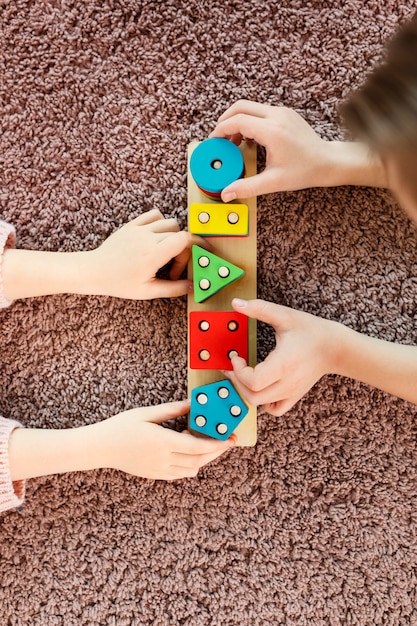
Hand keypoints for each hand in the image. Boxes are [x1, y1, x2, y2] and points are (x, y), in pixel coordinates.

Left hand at [90, 209, 208, 298]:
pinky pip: (154, 215)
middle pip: (179, 233)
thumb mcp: (148, 292)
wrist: (94, 271)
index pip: (184, 239)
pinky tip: (156, 238)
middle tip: (172, 269)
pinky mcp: (131, 225)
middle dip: (182, 250)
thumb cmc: (119, 283)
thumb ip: (173, 289)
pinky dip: (160, 223)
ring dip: (173, 235)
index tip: (204, 251)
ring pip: (169, 222)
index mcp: (153, 255)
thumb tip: (192, 287)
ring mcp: (139, 229)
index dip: (198, 244)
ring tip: (164, 253)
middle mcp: (147, 238)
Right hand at [96, 400, 235, 479]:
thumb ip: (172, 410)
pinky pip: (180, 474)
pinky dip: (191, 464)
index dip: (216, 445)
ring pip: (192, 470)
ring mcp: (159, 470)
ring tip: (206, 442)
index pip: (197, 447)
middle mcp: (163, 460)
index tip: (229, 439)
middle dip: (216, 452)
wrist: (100, 448)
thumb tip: (193, 403)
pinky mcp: (155, 475)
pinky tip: (190, 451)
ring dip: (204, 458)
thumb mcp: (146, 413)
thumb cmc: (121, 427)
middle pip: (199, 460)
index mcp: (162, 442)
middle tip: (227, 441)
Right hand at [210, 100, 385, 200]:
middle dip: (225, 120)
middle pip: (240, 106)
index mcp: (272, 131)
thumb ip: (247, 187)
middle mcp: (277, 116)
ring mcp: (282, 112)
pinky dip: (249, 121)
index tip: (214, 142)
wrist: (327, 162)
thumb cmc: (304, 171)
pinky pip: (260, 111)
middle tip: (219, 138)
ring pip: (250, 106)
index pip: (238, 121)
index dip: (221, 130)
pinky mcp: (285, 114)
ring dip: (237, 120)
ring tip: (233, 141)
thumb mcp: (274, 182)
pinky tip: (249, 139)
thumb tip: (226, 193)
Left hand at [225, 298, 340, 415]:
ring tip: (243, 375)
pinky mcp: (294, 395)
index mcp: (284, 364)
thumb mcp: (285, 315)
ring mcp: (291, 392)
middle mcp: (287, 383)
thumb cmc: (312, 330)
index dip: (239, 371)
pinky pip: (274, 409)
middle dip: (237, 382)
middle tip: (234, 367)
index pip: (254, 381)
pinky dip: (262, 402)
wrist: (336, 348)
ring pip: (260, 404)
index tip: (236, 356)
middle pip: (253, 396)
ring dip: (246, 391)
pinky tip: (260, 387)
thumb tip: (236, 303)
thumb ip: (259, 309)